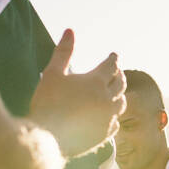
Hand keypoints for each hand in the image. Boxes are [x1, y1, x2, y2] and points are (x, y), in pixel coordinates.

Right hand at [28, 29, 125, 156]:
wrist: (46, 137)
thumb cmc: (46, 103)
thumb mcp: (52, 73)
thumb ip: (63, 52)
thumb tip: (70, 30)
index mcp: (96, 82)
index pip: (111, 65)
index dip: (113, 59)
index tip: (114, 55)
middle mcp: (107, 100)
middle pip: (120, 84)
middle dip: (119, 75)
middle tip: (117, 71)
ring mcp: (107, 119)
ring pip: (121, 104)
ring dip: (120, 95)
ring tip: (116, 92)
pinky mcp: (103, 136)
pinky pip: (115, 124)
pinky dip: (114, 117)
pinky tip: (111, 117)